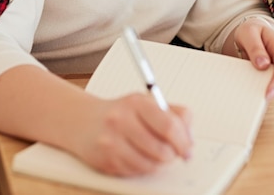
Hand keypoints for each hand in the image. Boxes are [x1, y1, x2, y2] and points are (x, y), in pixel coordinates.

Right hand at [72, 93, 192, 176]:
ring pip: (151, 165)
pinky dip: (143, 167)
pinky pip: (137, 172)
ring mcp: (112, 142)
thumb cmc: (119, 113)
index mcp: (136, 102)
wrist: (83, 121)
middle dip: (173, 154)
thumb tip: (190, 137)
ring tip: (154, 153)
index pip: (169, 125)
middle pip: (162, 149)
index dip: (184, 141)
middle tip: (174, 153)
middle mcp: (122, 120)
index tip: (188, 148)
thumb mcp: (146, 103)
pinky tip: (137, 156)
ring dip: (158, 163)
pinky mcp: (107, 161)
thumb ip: (173, 114)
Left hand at [231, 18, 273, 99]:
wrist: (254, 31)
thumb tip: (263, 65)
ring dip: (270, 92)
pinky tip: (253, 95)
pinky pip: (271, 85)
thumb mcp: (249, 32)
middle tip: (262, 100)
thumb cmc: (252, 31)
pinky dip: (264, 90)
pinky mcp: (273, 74)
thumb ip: (255, 47)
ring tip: (255, 100)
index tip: (269, 93)